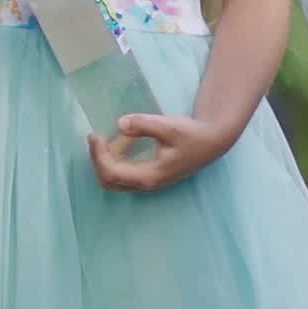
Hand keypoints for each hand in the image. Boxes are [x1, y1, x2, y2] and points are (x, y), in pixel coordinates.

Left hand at [87, 112, 230, 192]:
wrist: (213, 141)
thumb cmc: (192, 134)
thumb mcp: (169, 126)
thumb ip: (144, 125)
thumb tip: (119, 124)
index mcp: (149, 176)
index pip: (112, 172)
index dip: (98, 156)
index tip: (95, 135)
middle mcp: (146, 184)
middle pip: (108, 181)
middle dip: (97, 160)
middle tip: (94, 137)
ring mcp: (148, 182)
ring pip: (115, 180)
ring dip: (104, 161)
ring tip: (102, 139)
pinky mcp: (150, 175)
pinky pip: (124, 174)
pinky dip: (115, 160)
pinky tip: (120, 142)